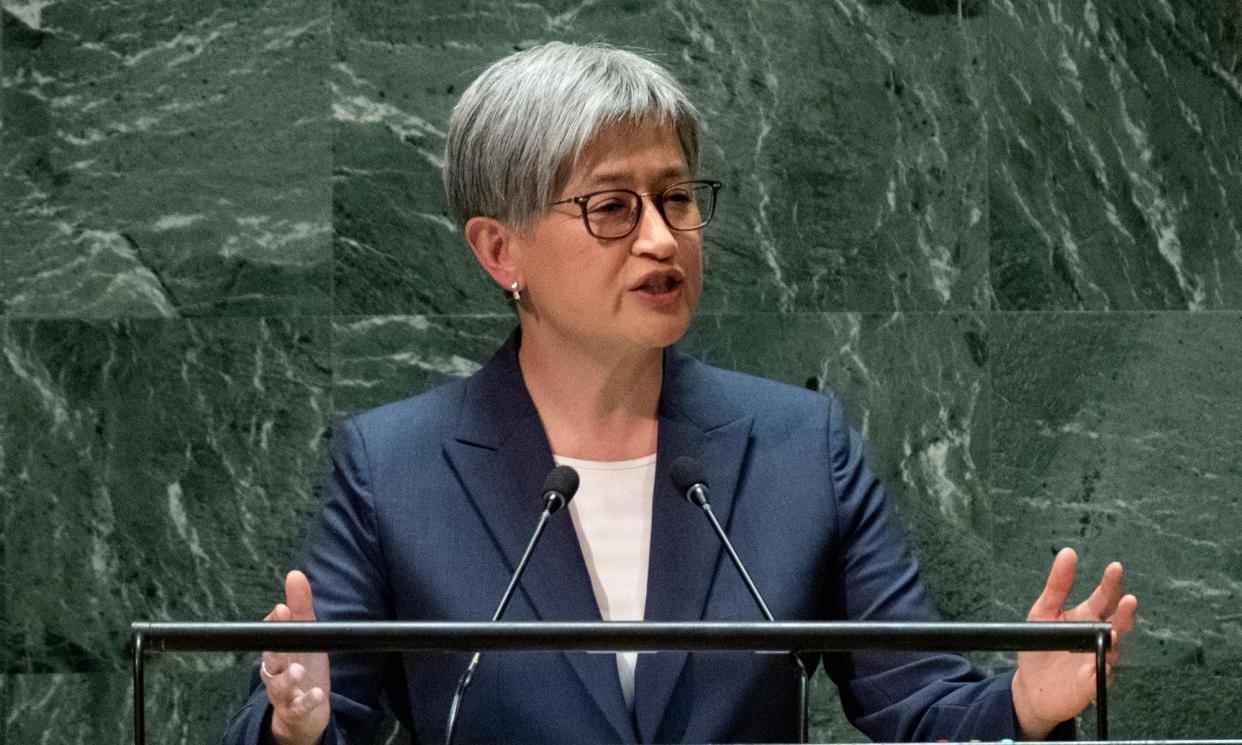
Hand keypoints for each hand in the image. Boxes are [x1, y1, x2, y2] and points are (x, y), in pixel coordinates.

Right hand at [260, 570, 330, 744]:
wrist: (304, 712)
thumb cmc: (303, 666)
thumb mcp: (305, 636)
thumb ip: (300, 607)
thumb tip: (295, 574)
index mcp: (275, 652)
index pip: (270, 636)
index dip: (275, 624)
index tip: (282, 609)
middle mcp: (274, 673)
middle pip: (270, 660)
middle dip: (275, 649)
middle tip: (281, 639)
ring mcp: (284, 693)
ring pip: (280, 686)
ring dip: (289, 677)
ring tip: (298, 670)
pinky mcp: (297, 710)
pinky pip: (299, 707)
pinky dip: (307, 701)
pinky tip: (316, 693)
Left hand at [1012, 548, 1137, 739]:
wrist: (1032, 687)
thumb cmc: (1041, 647)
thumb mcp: (1043, 611)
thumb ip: (1057, 585)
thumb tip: (1068, 552)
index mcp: (1087, 617)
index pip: (1104, 597)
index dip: (1111, 583)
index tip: (1115, 567)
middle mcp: (1098, 638)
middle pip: (1117, 622)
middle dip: (1124, 611)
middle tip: (1129, 599)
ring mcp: (1098, 660)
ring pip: (1112, 649)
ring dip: (1114, 639)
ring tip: (1112, 629)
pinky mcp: (1091, 683)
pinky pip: (1100, 677)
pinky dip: (1102, 670)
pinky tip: (1101, 664)